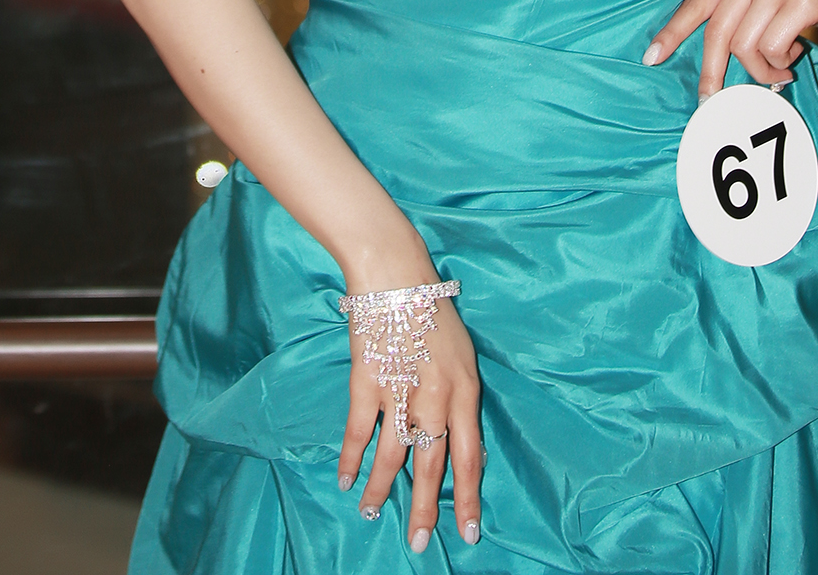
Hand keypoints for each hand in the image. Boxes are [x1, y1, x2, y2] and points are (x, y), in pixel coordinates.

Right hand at [338, 264, 482, 553]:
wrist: (397, 273)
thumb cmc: (433, 313)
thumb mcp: (462, 356)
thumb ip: (461, 400)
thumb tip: (461, 445)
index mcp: (466, 389)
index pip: (471, 456)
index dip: (469, 498)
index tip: (469, 533)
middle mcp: (438, 394)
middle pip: (433, 464)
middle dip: (426, 509)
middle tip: (419, 543)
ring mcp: (401, 389)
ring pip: (393, 455)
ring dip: (380, 491)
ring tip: (371, 516)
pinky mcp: (368, 380)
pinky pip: (359, 431)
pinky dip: (352, 459)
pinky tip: (346, 481)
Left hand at [642, 0, 817, 98]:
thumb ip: (745, 14)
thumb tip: (719, 59)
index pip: (698, 3)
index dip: (672, 32)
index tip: (651, 58)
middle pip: (718, 33)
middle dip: (713, 72)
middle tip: (715, 99)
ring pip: (747, 46)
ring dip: (762, 68)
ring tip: (782, 66)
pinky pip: (775, 46)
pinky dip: (781, 61)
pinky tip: (797, 53)